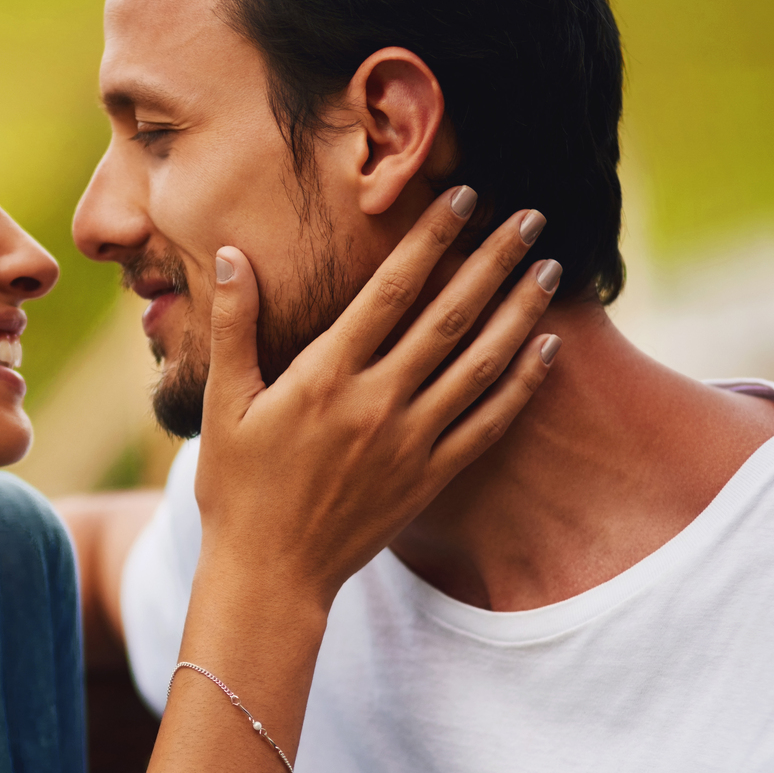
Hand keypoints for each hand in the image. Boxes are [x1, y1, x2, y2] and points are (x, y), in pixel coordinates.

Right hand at [194, 188, 559, 611]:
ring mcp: (410, 442)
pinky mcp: (430, 478)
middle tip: (530, 215)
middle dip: (493, 260)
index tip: (463, 197)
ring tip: (551, 267)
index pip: (390, 291)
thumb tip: (231, 254)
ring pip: (479, 364)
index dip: (429, 239)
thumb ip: (234, 325)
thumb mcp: (223, 403)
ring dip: (520, 310)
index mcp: (325, 376)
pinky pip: (489, 423)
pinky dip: (522, 384)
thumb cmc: (238, 487)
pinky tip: (547, 348)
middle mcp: (377, 403)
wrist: (270, 575)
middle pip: (449, 317)